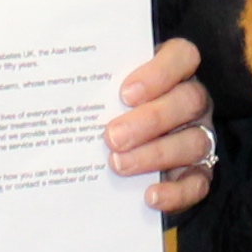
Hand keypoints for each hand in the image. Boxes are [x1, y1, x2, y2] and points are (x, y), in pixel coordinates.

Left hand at [104, 37, 218, 210]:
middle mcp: (191, 101)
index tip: (125, 93)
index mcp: (173, 72)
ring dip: (156, 154)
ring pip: (194, 141)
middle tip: (113, 136)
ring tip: (118, 164)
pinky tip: (149, 195)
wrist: (117, 152)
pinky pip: (198, 182)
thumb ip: (95, 86)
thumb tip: (51, 87)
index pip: (182, 56)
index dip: (159, 73)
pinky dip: (176, 191)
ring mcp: (200, 136)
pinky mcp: (200, 172)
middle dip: (150, 120)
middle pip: (189, 100)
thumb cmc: (109, 110)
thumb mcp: (103, 91)